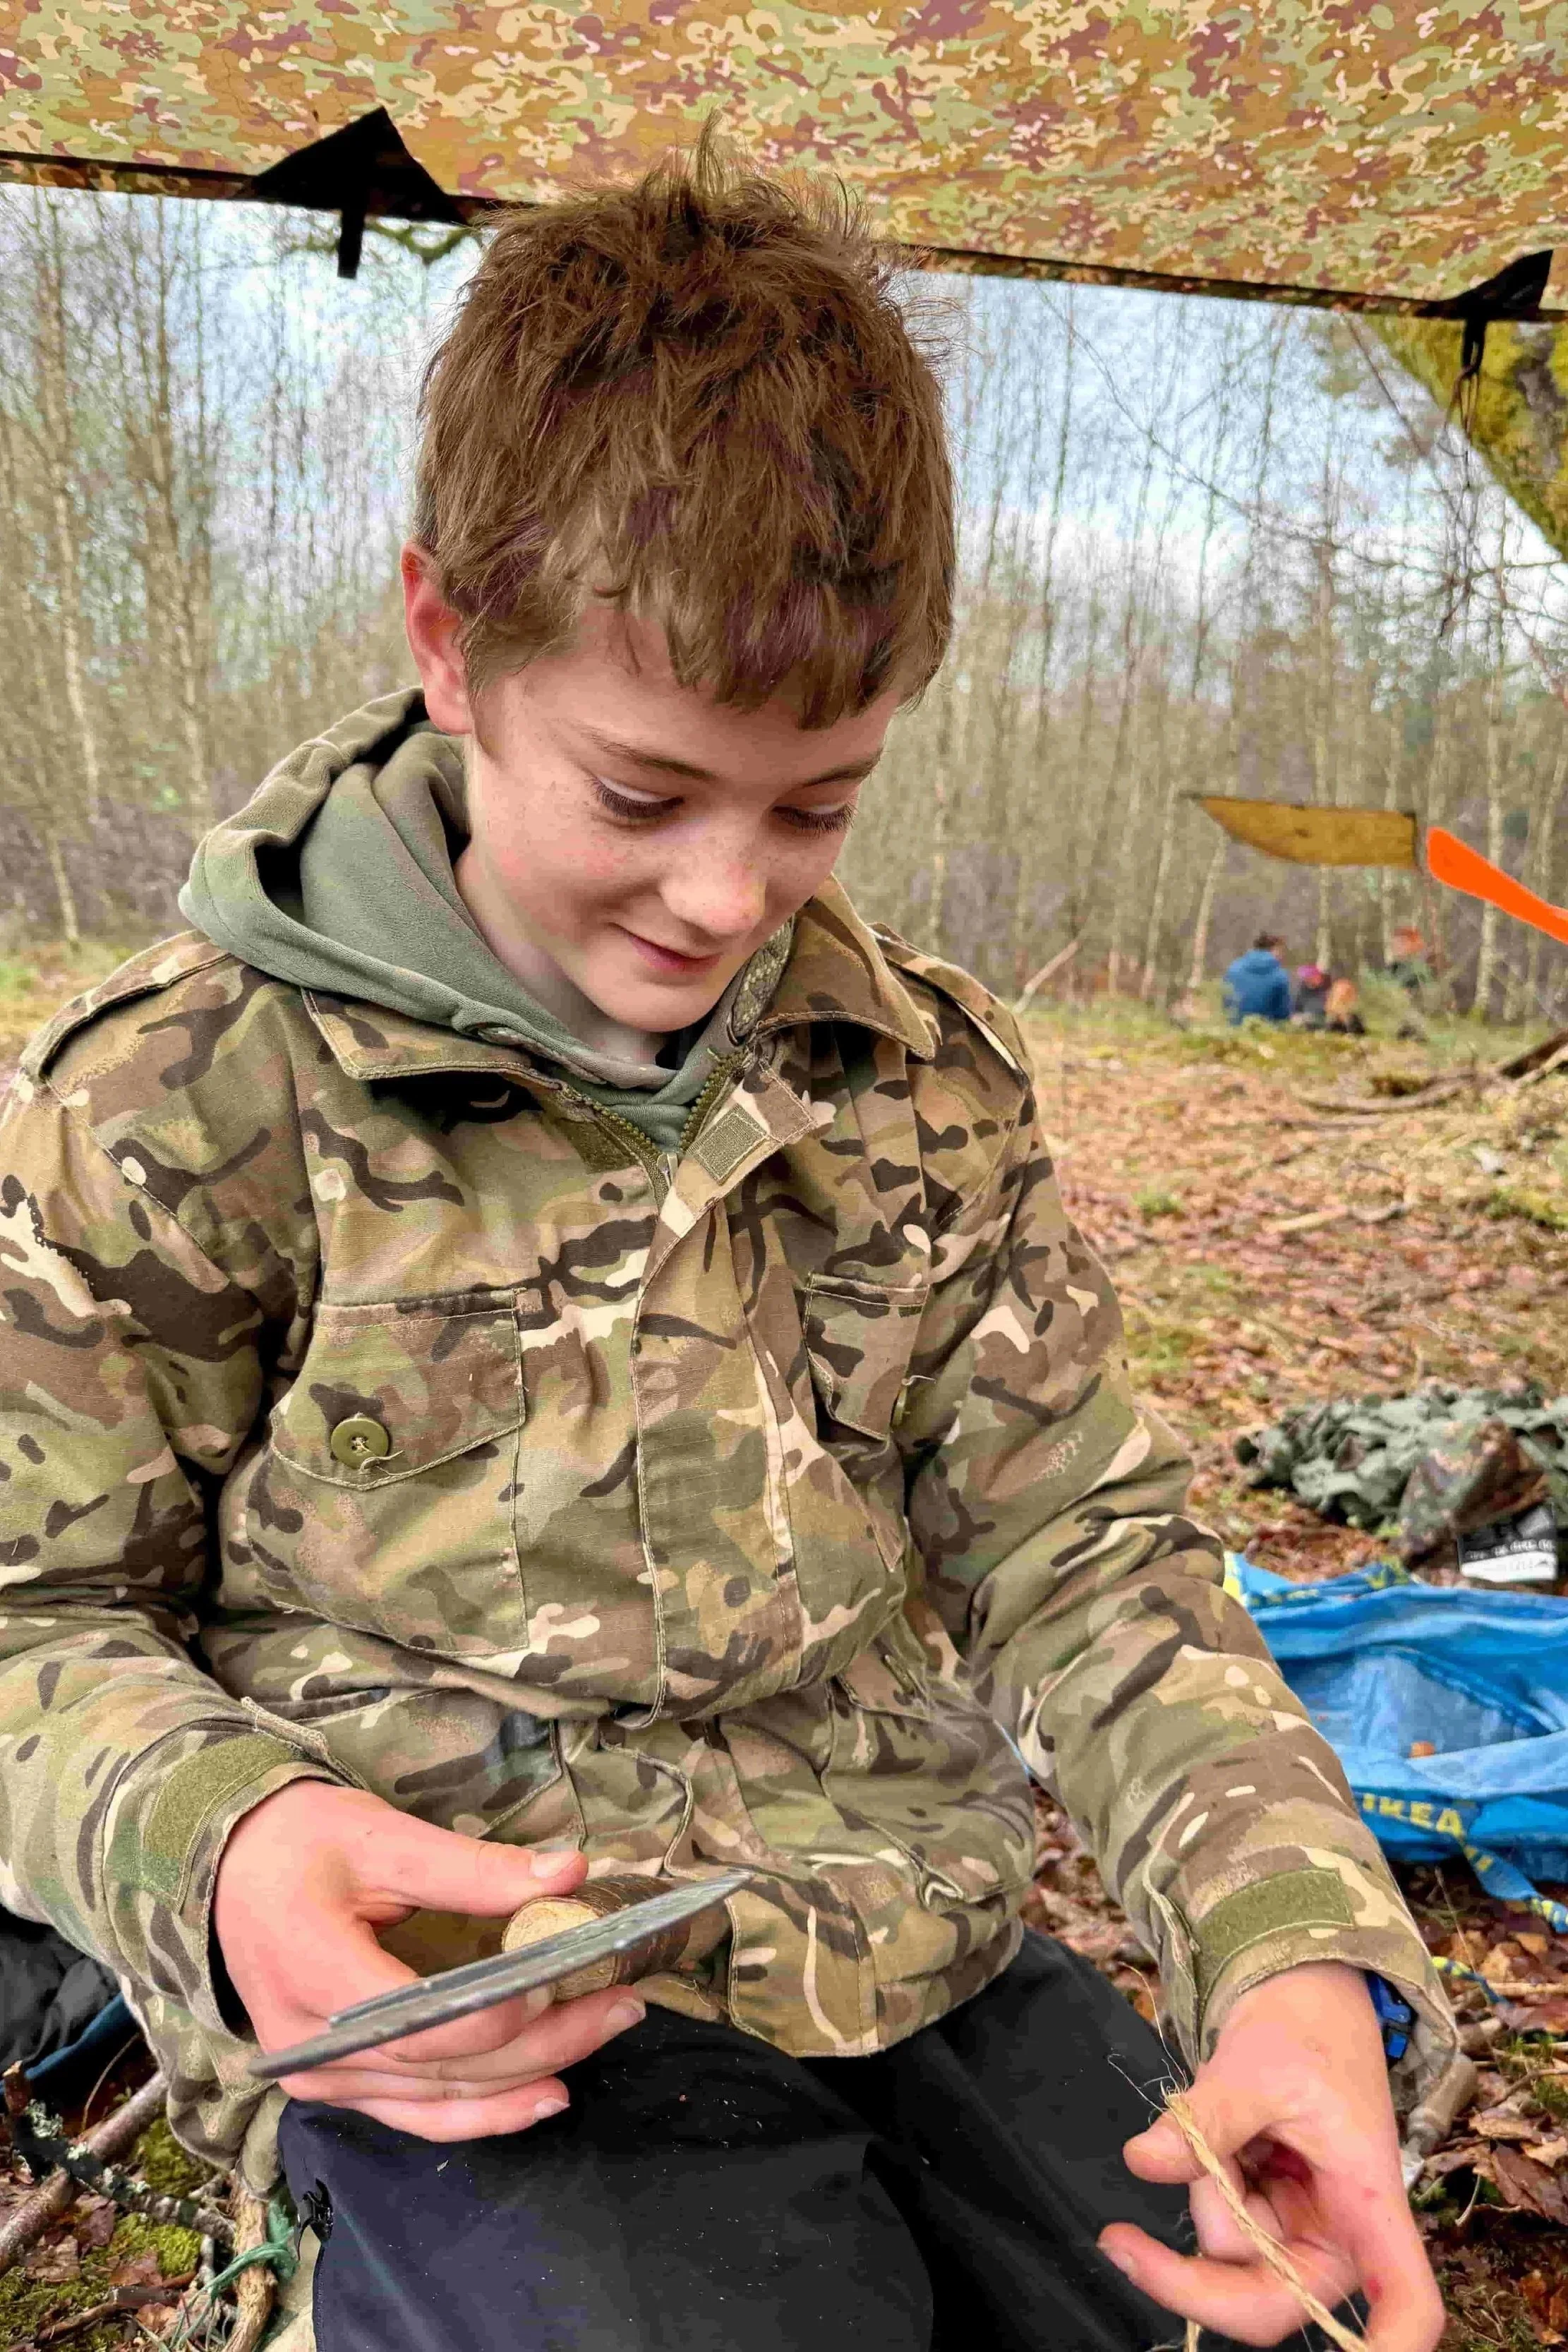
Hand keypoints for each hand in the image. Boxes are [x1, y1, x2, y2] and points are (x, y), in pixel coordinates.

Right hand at [214, 1782, 646, 2139]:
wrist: (229, 1865)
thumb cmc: (302, 1841)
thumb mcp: (385, 1837)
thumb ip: (476, 1868)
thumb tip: (571, 1874)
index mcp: (316, 1973)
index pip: (433, 2018)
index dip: (513, 2007)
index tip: (579, 1970)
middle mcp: (313, 2046)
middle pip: (446, 2066)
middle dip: (545, 2041)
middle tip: (624, 2004)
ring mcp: (318, 2076)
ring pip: (436, 2100)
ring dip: (524, 2081)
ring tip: (601, 2040)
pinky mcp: (331, 2082)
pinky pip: (412, 2111)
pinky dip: (479, 2109)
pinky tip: (540, 2096)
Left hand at [1099, 1961, 1442, 2351]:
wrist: (1299, 2000)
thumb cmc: (1303, 2032)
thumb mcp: (1257, 2065)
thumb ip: (1207, 2119)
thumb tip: (1143, 2161)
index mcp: (1371, 2210)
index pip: (1406, 2305)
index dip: (1388, 2349)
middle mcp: (1337, 2239)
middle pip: (1269, 2304)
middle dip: (1192, 2279)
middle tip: (1117, 2240)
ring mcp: (1296, 2233)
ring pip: (1224, 2257)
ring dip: (1201, 2188)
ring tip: (1221, 2117)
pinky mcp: (1261, 2219)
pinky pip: (1210, 2223)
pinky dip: (1197, 2177)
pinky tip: (1215, 2133)